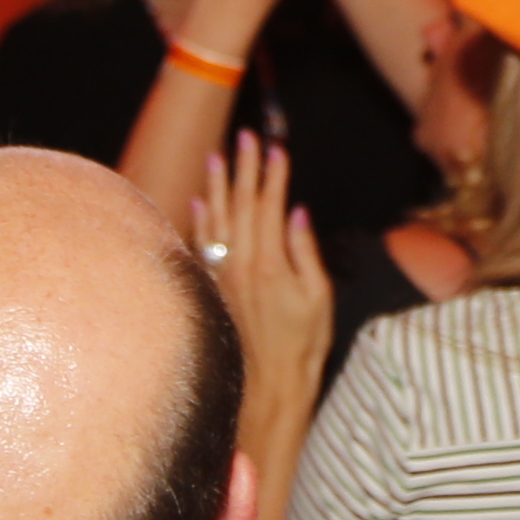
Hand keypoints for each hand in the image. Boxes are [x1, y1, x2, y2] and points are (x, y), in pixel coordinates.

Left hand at [189, 136, 331, 412]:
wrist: (269, 384)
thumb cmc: (303, 343)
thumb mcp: (319, 297)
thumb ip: (304, 251)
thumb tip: (296, 213)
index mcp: (269, 262)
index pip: (269, 205)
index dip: (273, 174)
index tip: (277, 146)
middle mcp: (240, 263)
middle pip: (241, 204)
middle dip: (245, 166)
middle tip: (246, 134)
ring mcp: (223, 274)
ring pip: (216, 218)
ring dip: (217, 184)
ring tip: (217, 154)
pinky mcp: (214, 286)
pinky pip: (203, 244)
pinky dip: (201, 219)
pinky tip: (200, 200)